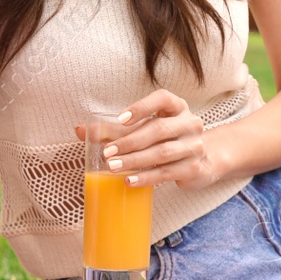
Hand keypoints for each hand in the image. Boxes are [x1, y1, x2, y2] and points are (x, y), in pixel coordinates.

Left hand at [76, 90, 218, 190]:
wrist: (201, 162)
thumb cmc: (165, 140)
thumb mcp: (144, 130)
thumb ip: (114, 130)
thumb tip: (79, 131)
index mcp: (177, 107)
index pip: (162, 99)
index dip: (142, 106)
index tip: (121, 118)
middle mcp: (189, 123)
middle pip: (158, 129)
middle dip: (130, 141)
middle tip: (107, 152)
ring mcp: (194, 146)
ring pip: (162, 152)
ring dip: (135, 160)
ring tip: (113, 167)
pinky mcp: (194, 168)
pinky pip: (167, 173)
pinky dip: (146, 178)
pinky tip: (129, 180)